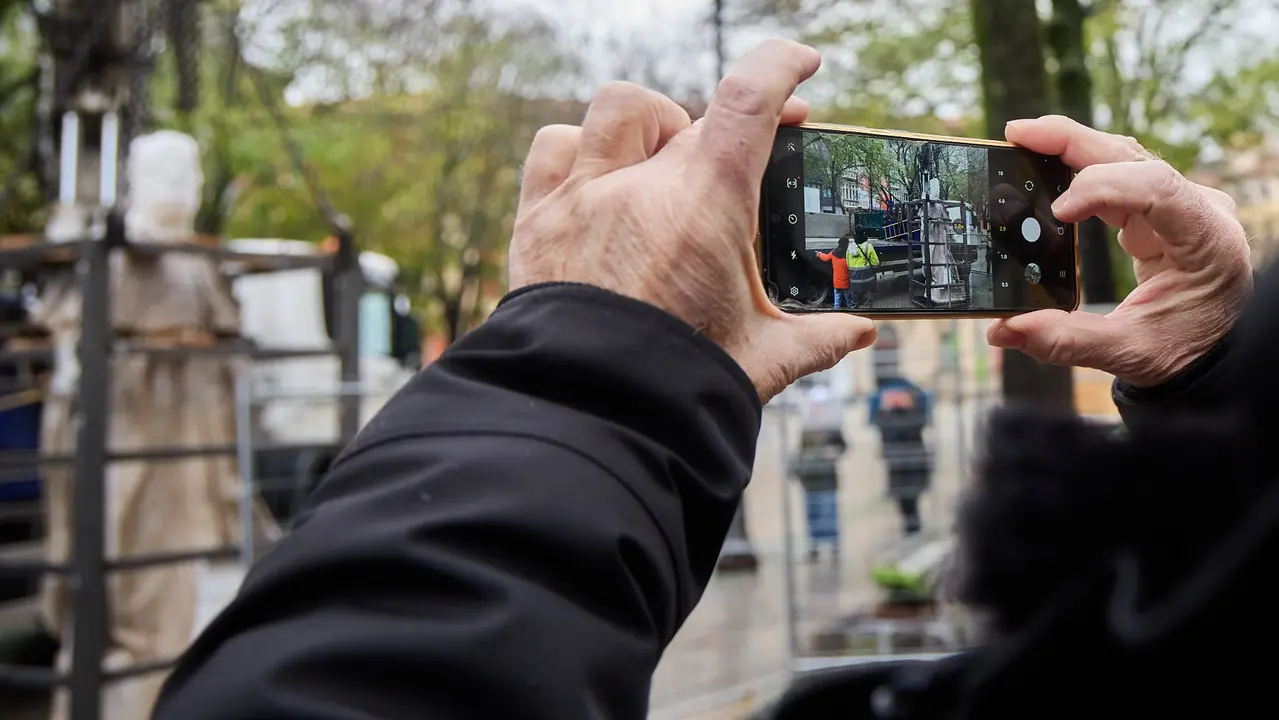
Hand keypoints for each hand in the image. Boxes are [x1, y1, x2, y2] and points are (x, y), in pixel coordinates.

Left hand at [509, 40, 876, 401]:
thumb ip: (817, 338)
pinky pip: (551, 147)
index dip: (781, 66)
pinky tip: (596, 178)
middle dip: (727, 131)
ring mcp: (583, 196)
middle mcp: (641, 185)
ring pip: (618, 111)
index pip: (749, 99)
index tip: (802, 64)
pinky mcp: (537, 220)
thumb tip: (860, 334)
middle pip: (692, 117)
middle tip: (741, 167)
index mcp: (706, 205)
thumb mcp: (762, 358)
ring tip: (664, 159)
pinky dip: (577, 149)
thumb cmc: (677, 386)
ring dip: (650, 123)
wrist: (590, 417)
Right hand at [988, 116, 1251, 387]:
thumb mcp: (1130, 352)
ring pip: (1122, 158)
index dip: (1101, 188)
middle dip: (1072, 142)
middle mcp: (1198, 209)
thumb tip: (1003, 329)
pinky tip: (1045, 166)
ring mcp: (1179, 206)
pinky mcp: (1158, 212)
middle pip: (1132, 157)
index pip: (1155, 187)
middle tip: (1017, 135)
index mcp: (1206, 239)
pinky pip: (1117, 178)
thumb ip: (1066, 340)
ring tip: (1022, 140)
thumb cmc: (1187, 350)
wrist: (1219, 352)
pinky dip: (1078, 170)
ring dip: (1071, 148)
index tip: (1057, 213)